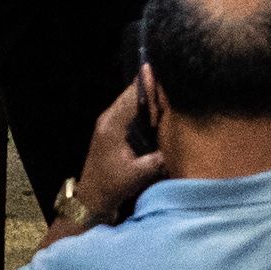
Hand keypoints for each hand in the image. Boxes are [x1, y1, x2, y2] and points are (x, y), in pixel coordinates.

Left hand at [75, 80, 171, 226]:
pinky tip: (157, 110)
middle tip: (171, 78)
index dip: (149, 84)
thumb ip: (157, 158)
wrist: (92, 198)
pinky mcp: (112, 131)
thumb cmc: (112, 185)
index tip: (164, 71)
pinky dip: (143, 109)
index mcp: (112, 124)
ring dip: (147, 97)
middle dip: (150, 87)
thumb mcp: (138, 173)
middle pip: (131, 95)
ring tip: (168, 90)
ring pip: (131, 102)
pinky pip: (130, 112)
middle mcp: (109, 119)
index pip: (133, 96)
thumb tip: (178, 145)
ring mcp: (109, 124)